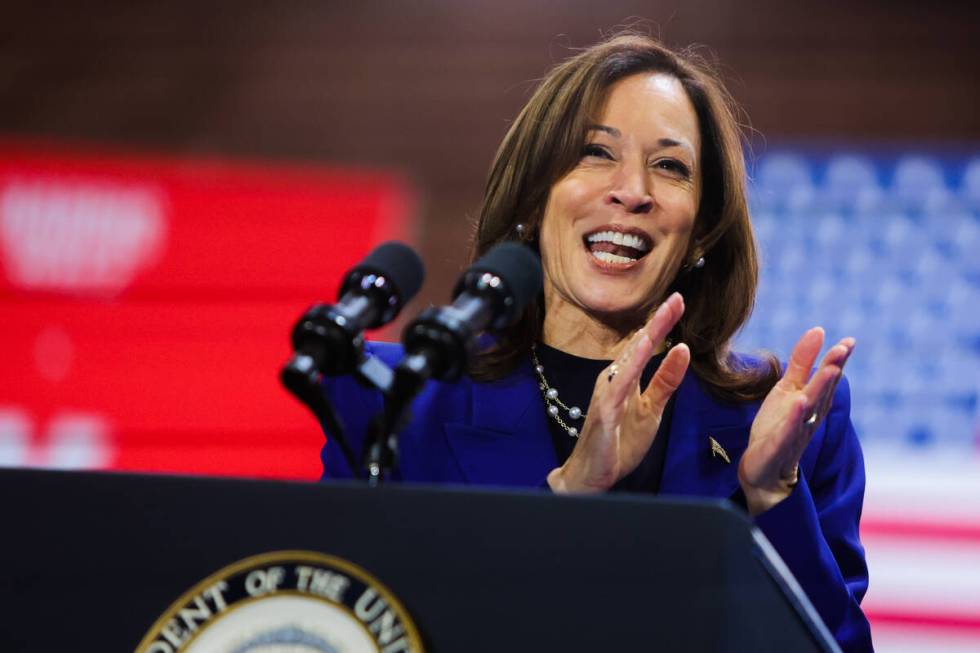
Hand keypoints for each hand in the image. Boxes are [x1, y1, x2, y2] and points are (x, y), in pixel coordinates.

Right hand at [548, 292, 690, 492]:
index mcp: (627, 377)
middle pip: (638, 345)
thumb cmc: (618, 441)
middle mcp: (614, 379)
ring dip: (645, 338)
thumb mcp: (652, 409)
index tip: (679, 300)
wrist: (592, 475)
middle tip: (677, 297)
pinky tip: (641, 351)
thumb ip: (666, 380)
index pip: (647, 345)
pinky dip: (630, 366)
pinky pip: (619, 385)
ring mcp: (607, 394)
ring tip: (662, 317)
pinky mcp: (604, 412)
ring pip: (628, 361)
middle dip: (657, 322)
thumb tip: (682, 349)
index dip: (663, 323)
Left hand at [739, 327, 854, 515]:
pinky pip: (789, 431)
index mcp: (813, 402)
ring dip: (821, 390)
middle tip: (843, 349)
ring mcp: (796, 432)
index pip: (827, 379)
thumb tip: (818, 330)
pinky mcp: (779, 446)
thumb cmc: (779, 426)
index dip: (838, 360)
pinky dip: (795, 417)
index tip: (849, 341)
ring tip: (831, 370)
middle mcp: (809, 417)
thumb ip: (803, 362)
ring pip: (811, 410)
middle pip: (823, 391)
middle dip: (833, 370)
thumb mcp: (788, 389)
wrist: (763, 467)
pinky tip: (799, 402)